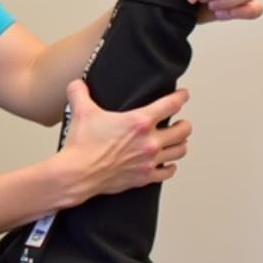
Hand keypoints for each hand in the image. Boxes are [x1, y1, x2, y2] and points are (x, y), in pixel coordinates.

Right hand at [59, 79, 191, 198]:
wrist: (77, 173)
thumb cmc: (81, 145)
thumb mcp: (81, 111)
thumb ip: (80, 93)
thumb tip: (77, 85)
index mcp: (139, 122)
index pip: (171, 104)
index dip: (181, 97)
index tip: (184, 95)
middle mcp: (149, 141)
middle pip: (183, 130)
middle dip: (185, 124)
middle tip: (182, 122)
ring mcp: (149, 161)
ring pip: (180, 151)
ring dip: (181, 144)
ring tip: (178, 141)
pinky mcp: (144, 177)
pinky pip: (168, 172)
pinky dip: (170, 167)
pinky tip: (168, 164)